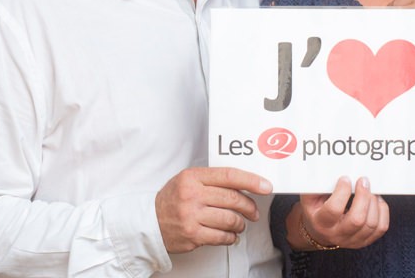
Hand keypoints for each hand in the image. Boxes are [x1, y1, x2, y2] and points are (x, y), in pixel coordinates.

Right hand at [155, 167, 272, 253]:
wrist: (149, 222)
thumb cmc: (171, 200)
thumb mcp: (187, 180)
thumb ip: (212, 179)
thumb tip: (243, 183)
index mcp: (192, 177)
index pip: (229, 176)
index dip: (251, 181)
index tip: (265, 186)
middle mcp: (192, 195)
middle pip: (233, 199)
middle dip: (249, 206)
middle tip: (253, 211)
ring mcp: (192, 216)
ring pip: (230, 219)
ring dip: (240, 223)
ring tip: (240, 223)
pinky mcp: (193, 235)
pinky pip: (221, 237)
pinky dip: (231, 237)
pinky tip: (231, 235)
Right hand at [294, 176, 388, 249]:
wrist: (319, 231)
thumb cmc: (316, 209)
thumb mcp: (310, 197)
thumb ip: (317, 185)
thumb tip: (329, 169)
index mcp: (321, 222)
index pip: (334, 210)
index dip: (342, 192)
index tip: (345, 179)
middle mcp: (337, 234)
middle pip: (357, 220)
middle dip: (363, 196)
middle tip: (363, 181)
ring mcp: (352, 240)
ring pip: (371, 224)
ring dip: (374, 202)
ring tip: (370, 189)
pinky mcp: (365, 241)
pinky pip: (381, 228)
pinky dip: (382, 211)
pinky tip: (376, 201)